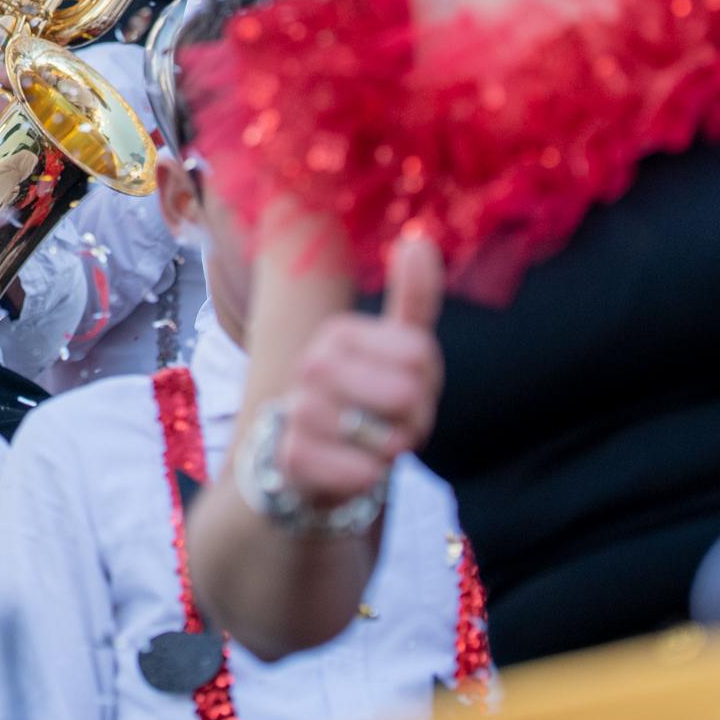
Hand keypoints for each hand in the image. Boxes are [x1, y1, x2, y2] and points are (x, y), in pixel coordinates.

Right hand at [275, 230, 443, 511]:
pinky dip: (370, 480)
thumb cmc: (365, 401)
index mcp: (339, 333)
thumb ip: (412, 299)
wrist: (313, 464)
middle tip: (389, 425)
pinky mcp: (292, 457)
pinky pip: (363, 473)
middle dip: (413, 422)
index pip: (421, 356)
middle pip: (409, 396)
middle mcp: (311, 364)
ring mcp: (298, 410)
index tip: (403, 390)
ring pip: (388, 439)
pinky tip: (350, 470)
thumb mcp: (396, 352)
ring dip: (392, 454)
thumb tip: (418, 239)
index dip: (427, 384)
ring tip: (367, 446)